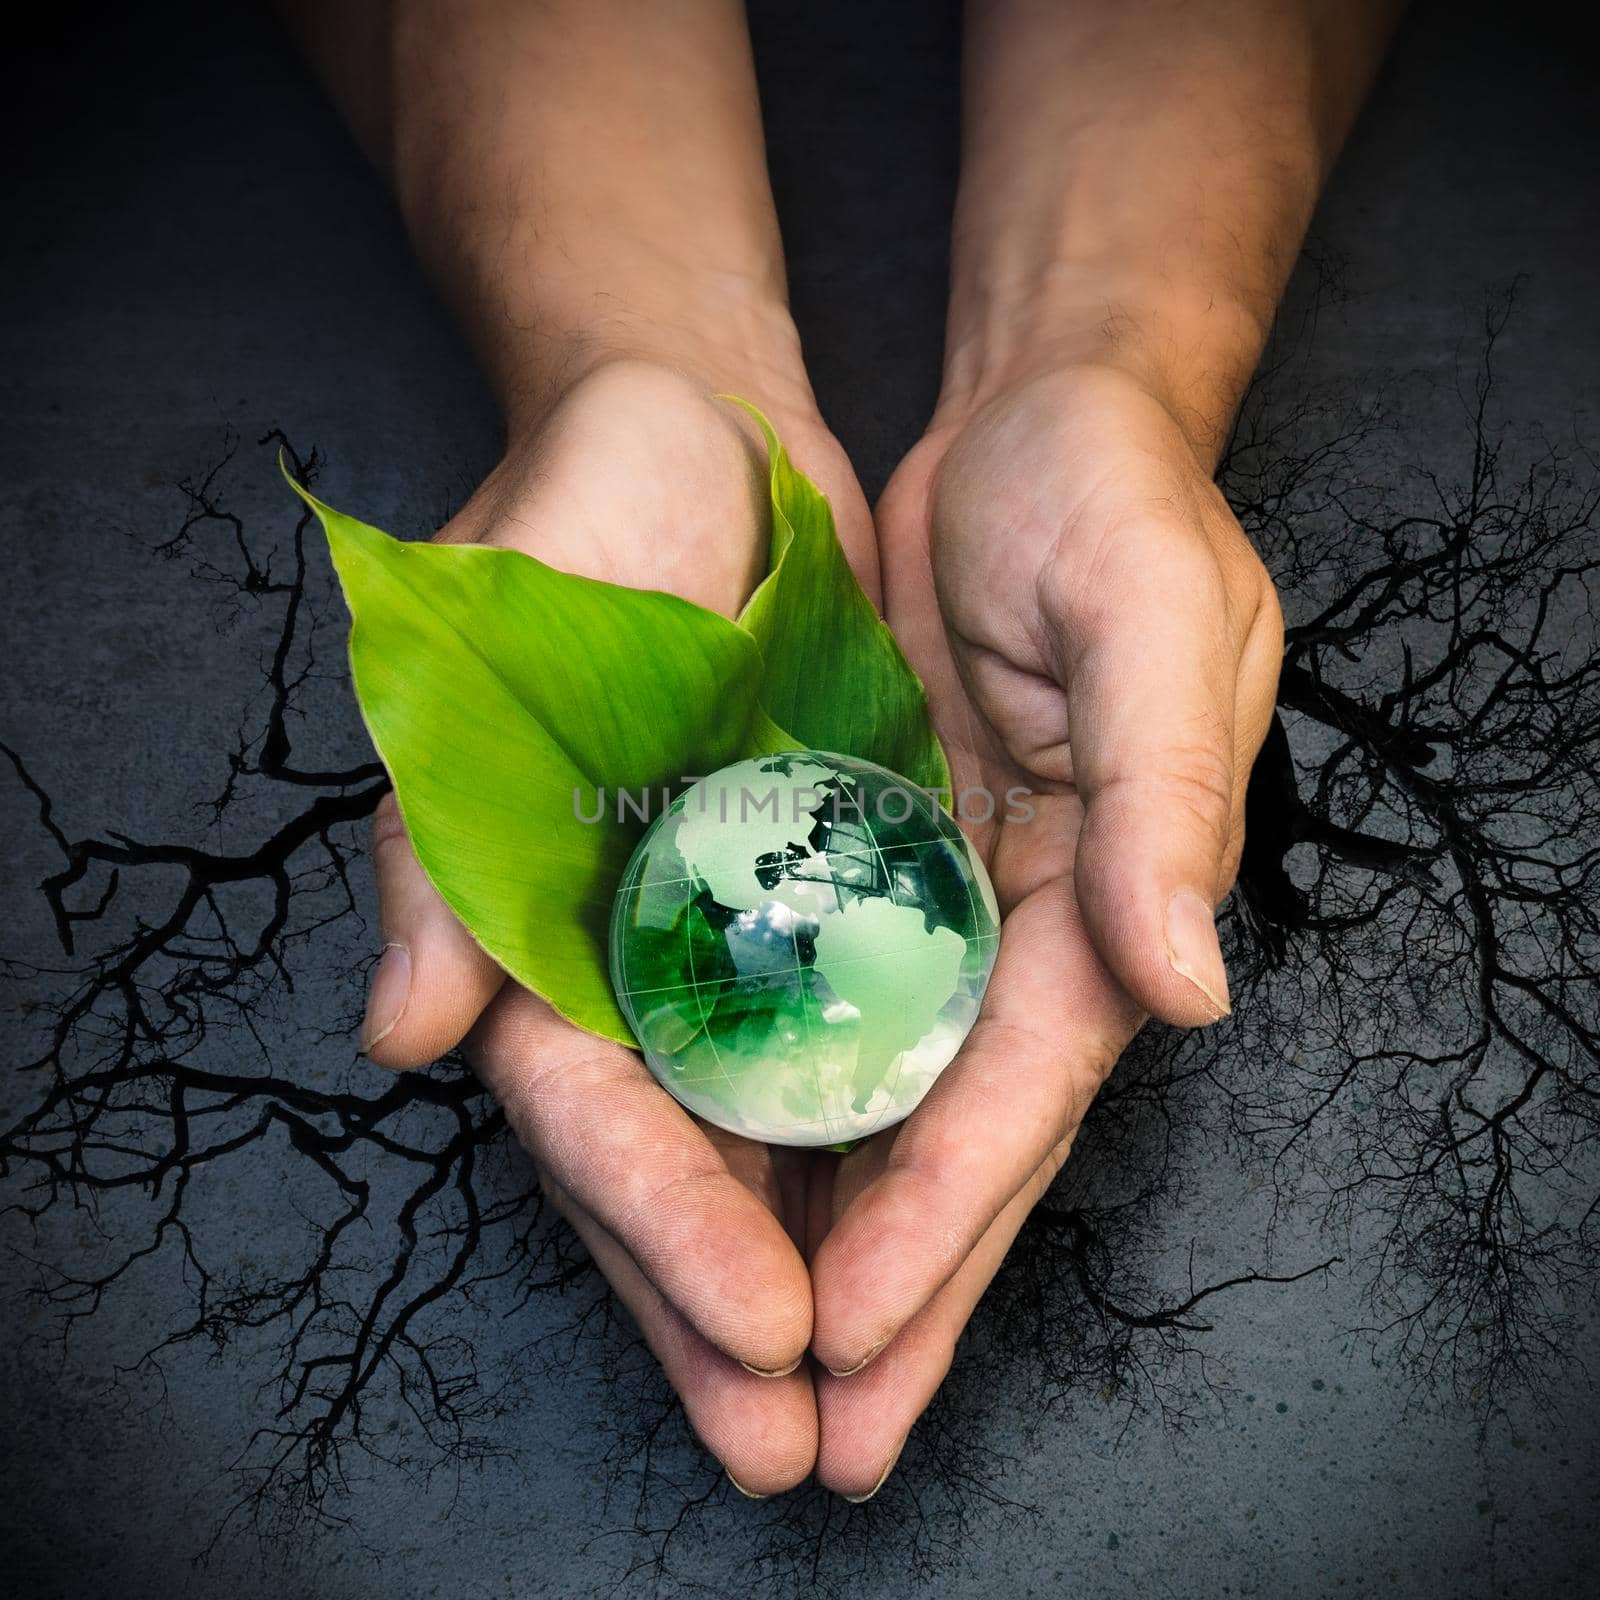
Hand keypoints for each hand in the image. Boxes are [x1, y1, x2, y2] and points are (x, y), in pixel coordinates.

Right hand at [363, 356, 873, 1495]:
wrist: (693, 434)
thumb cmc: (573, 518)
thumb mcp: (483, 652)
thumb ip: (439, 849)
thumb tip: (406, 1037)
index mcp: (526, 925)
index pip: (590, 1112)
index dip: (665, 1226)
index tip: (763, 1331)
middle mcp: (628, 950)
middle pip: (676, 1162)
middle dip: (730, 1308)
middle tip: (802, 1452)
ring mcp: (730, 931)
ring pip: (770, 1131)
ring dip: (821, 1261)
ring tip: (873, 1404)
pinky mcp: (824, 893)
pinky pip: (858, 1037)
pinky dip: (887, 1135)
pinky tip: (932, 1238)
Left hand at [805, 363, 1282, 1496]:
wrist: (1036, 429)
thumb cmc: (1113, 502)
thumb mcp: (1154, 615)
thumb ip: (1169, 793)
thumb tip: (1187, 984)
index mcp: (1106, 894)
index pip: (1020, 1088)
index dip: (943, 1215)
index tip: (856, 1331)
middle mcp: (1023, 925)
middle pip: (954, 1135)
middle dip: (896, 1292)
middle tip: (816, 1442)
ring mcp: (939, 900)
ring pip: (880, 1097)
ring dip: (829, 1234)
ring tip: (763, 1372)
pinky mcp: (865, 856)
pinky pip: (821, 1005)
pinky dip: (782, 1106)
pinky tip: (729, 1188)